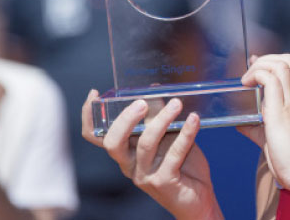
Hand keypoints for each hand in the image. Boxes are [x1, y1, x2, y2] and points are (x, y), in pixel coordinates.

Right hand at [81, 91, 222, 219]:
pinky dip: (186, 133)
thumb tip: (156, 90)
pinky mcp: (164, 181)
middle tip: (142, 102)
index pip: (96, 137)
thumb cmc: (183, 167)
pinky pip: (174, 153)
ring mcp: (145, 175)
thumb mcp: (169, 138)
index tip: (95, 94)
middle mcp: (130, 165)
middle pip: (113, 142)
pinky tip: (194, 120)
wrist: (199, 199)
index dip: (89, 116)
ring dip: (162, 119)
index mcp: (126, 153)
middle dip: (125, 119)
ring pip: (146, 143)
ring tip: (177, 104)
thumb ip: (159, 118)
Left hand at [238, 54, 289, 193]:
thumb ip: (257, 130)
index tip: (254, 64)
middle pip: (287, 61)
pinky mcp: (281, 112)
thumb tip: (242, 124)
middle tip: (250, 71)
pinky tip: (246, 85)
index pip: (287, 72)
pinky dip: (256, 75)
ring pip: (281, 65)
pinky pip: (270, 80)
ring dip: (260, 65)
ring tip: (246, 79)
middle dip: (266, 59)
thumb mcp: (271, 141)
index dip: (270, 63)